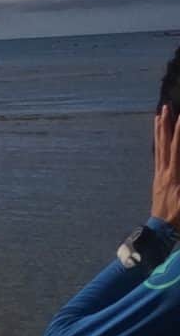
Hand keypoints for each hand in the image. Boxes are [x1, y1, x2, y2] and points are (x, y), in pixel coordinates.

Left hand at [154, 106, 179, 229]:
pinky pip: (158, 156)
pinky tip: (158, 136)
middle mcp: (164, 171)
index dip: (179, 133)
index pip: (177, 149)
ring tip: (158, 115)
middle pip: (164, 143)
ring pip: (159, 147)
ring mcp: (160, 174)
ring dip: (159, 130)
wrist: (163, 228)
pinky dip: (159, 143)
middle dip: (166, 124)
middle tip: (165, 107)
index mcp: (174, 175)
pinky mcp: (158, 178)